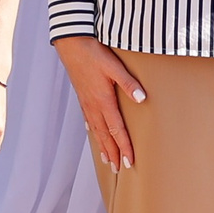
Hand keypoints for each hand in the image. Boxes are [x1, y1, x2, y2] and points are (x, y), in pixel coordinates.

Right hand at [54, 36, 144, 168]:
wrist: (71, 44)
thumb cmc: (93, 53)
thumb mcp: (114, 65)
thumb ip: (128, 82)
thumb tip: (141, 97)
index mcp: (103, 100)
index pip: (116, 129)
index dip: (123, 146)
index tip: (129, 161)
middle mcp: (93, 105)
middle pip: (105, 135)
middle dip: (113, 152)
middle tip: (119, 168)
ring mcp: (86, 102)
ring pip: (96, 130)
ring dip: (103, 146)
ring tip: (108, 160)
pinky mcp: (82, 96)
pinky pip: (89, 119)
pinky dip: (94, 131)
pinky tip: (94, 133)